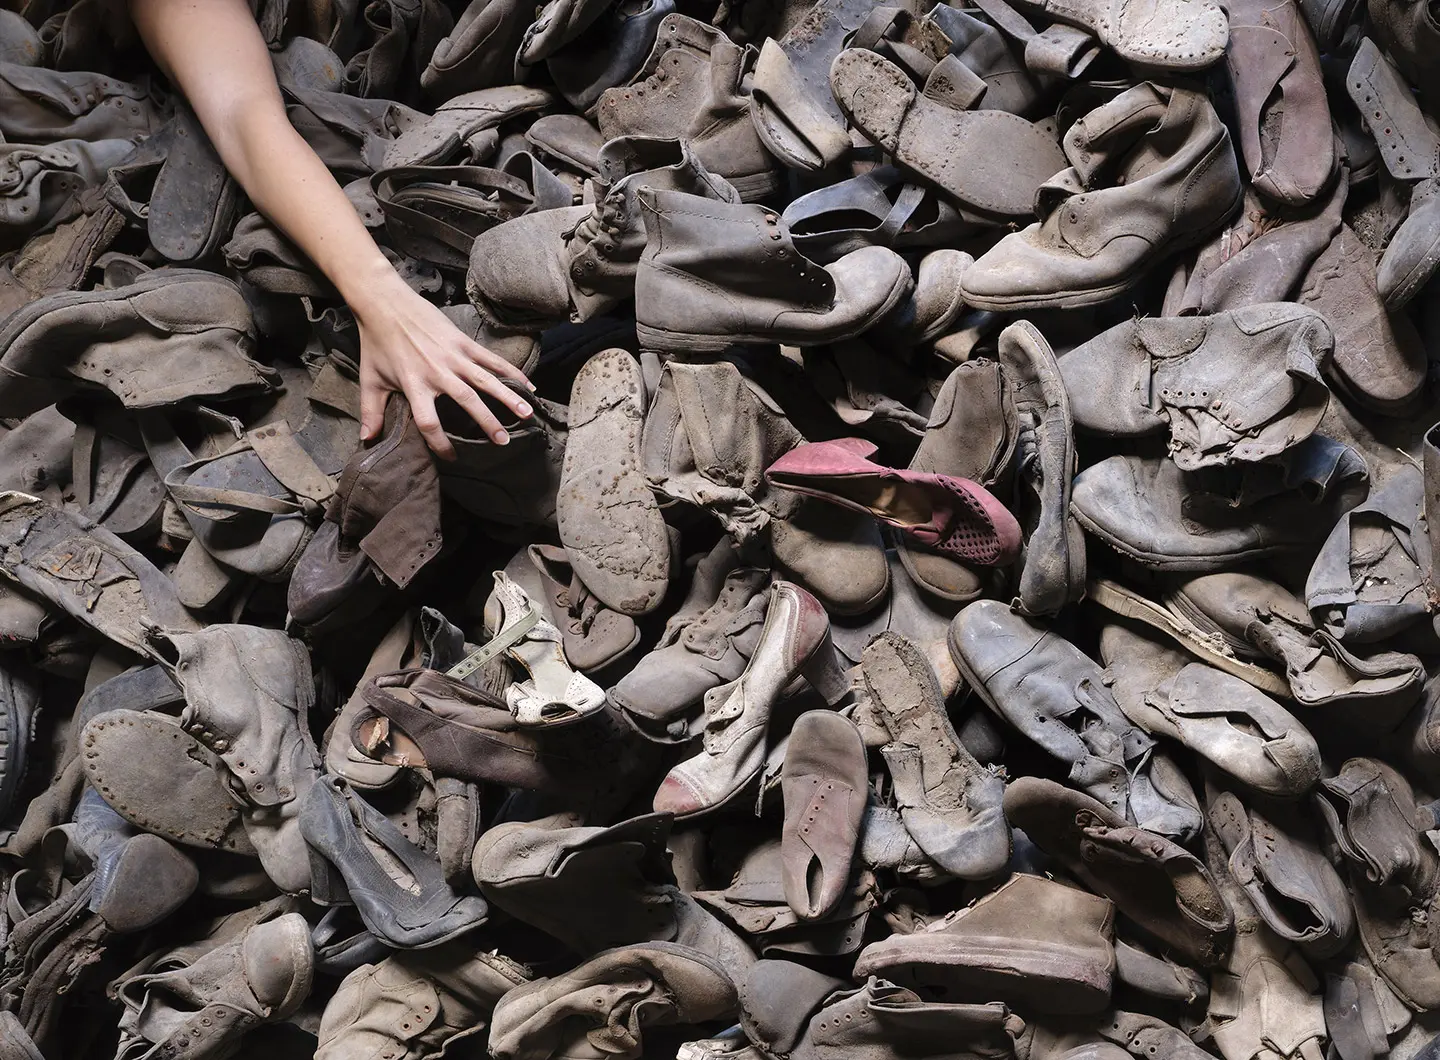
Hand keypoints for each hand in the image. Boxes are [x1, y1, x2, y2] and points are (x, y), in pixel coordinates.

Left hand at [353, 276, 534, 459]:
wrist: (385, 303)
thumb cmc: (377, 343)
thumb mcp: (370, 379)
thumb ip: (371, 411)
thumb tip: (367, 440)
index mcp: (414, 384)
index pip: (429, 422)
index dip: (440, 443)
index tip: (451, 457)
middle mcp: (438, 372)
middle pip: (467, 401)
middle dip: (487, 422)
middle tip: (503, 441)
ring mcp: (454, 355)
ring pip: (486, 379)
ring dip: (508, 397)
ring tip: (527, 414)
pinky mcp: (464, 341)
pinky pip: (492, 359)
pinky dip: (512, 372)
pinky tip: (528, 386)